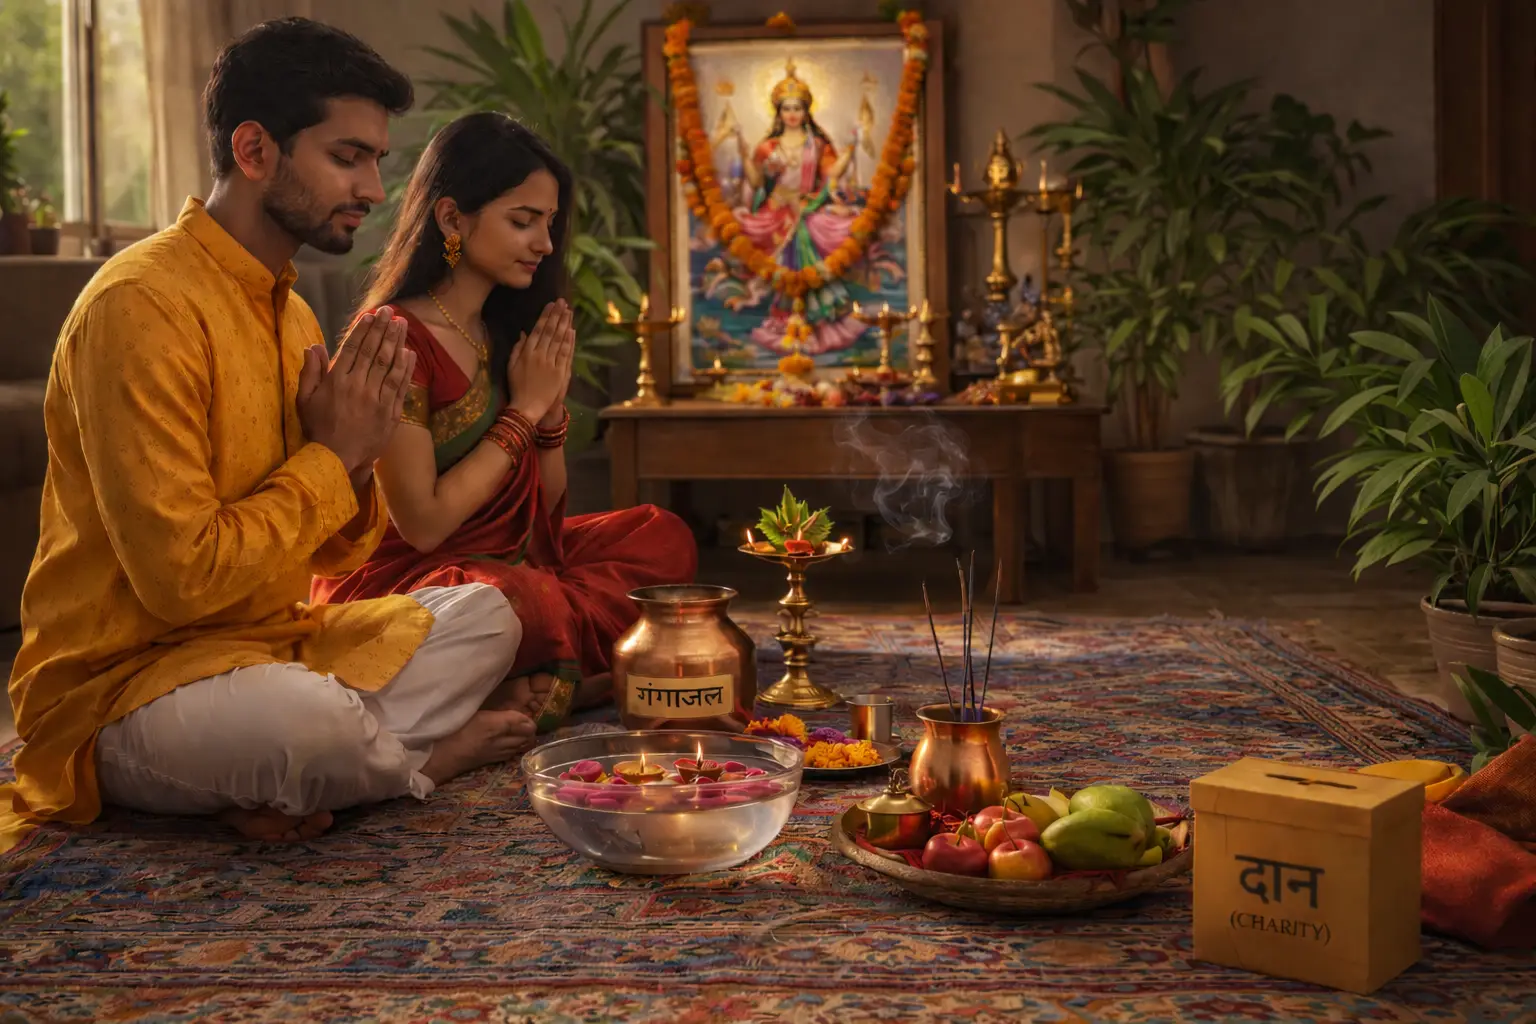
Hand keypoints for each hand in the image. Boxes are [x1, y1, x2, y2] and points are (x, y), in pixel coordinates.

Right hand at [297, 306, 416, 476]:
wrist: (336, 459)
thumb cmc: (318, 428)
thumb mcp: (304, 399)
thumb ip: (310, 372)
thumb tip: (314, 346)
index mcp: (337, 381)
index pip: (352, 348)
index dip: (363, 330)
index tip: (371, 315)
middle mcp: (358, 387)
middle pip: (373, 352)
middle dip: (383, 329)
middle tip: (390, 311)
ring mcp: (376, 400)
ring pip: (389, 366)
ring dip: (396, 342)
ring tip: (403, 324)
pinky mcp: (389, 413)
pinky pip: (400, 387)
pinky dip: (405, 369)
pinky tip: (409, 353)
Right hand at [507, 299, 573, 425]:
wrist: (528, 407)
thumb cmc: (517, 387)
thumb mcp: (511, 367)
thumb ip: (517, 349)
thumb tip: (524, 333)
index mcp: (527, 353)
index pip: (538, 330)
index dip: (545, 316)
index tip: (551, 304)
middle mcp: (540, 355)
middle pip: (551, 331)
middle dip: (557, 315)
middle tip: (563, 302)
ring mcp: (552, 363)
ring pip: (560, 340)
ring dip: (565, 324)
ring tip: (569, 311)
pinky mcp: (561, 372)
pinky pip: (566, 354)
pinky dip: (570, 341)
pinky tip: (572, 330)